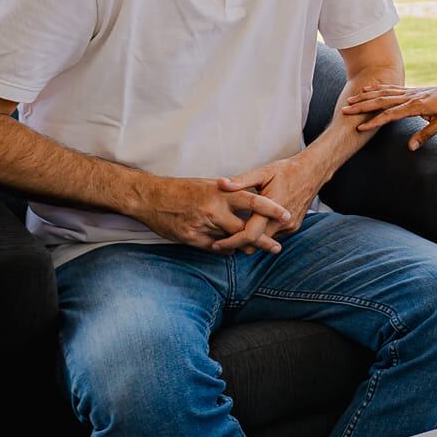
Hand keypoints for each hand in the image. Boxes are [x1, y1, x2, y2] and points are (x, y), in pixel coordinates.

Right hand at [133, 176, 293, 254]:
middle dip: (263, 239)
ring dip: (244, 247)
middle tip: (276, 247)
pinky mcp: (190, 238)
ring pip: (231, 241)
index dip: (272, 209)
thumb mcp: (208, 184)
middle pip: (246, 228)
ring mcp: (202, 225)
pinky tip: (231, 250)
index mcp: (221, 192)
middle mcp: (214, 209)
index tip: (287, 214)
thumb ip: (229, 193)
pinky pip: (214, 248)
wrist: (150, 198)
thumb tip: (249, 199)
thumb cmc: (182, 188)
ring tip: (256, 252)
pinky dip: (225, 250)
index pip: (254, 200)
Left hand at [212, 154, 327, 252]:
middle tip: (218, 243)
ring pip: (265, 241)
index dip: (231, 242)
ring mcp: (290, 226)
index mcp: (272, 208)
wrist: (313, 172)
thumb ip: (241, 180)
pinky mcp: (294, 227)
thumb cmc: (287, 170)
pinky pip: (274, 236)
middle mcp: (282, 222)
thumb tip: (220, 183)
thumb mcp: (263, 172)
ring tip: (232, 236)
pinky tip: (251, 228)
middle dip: (237, 245)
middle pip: (256, 243)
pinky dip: (262, 235)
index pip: (249, 235)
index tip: (216, 244)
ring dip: (250, 241)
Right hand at [342, 79, 436, 147]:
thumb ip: (426, 135)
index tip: (361, 128)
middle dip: (363, 106)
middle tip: (345, 111)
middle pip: (382, 101)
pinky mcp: (411, 91)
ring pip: (383, 94)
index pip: (392, 115)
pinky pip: (391, 89)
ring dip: (366, 97)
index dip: (375, 122)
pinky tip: (367, 90)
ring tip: (350, 101)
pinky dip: (377, 89)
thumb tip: (410, 148)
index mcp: (417, 106)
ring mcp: (410, 92)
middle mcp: (411, 97)